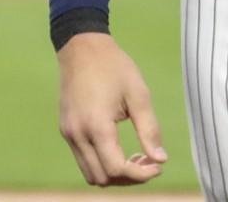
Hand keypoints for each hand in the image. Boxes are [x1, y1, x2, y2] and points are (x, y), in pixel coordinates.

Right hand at [56, 33, 166, 185]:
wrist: (82, 49)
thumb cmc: (115, 68)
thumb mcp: (139, 95)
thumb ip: (150, 129)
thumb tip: (161, 159)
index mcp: (96, 126)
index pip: (116, 169)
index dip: (140, 175)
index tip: (158, 167)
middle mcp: (77, 135)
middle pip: (101, 178)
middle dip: (128, 178)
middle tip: (150, 163)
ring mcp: (68, 134)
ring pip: (90, 173)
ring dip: (114, 173)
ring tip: (137, 157)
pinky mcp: (66, 131)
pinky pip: (83, 159)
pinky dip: (102, 163)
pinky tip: (121, 149)